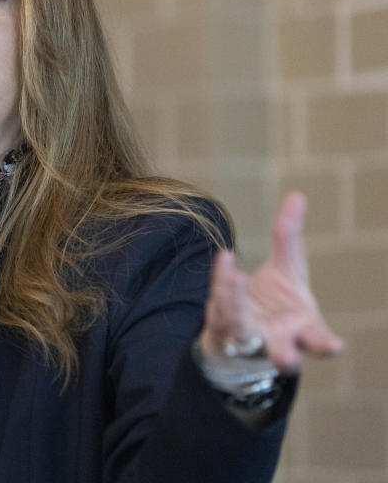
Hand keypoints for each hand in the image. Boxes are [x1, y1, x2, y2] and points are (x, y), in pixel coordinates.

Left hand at [199, 192, 344, 373]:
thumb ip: (290, 238)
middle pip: (283, 354)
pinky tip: (227, 259)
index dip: (326, 345)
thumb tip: (297, 194)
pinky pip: (219, 311)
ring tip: (237, 278)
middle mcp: (277, 341)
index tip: (335, 346)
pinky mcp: (222, 333)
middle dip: (286, 358)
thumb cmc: (274, 301)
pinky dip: (221, 285)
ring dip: (238, 310)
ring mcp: (246, 340)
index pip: (318, 341)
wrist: (240, 326)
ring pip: (242, 331)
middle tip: (288, 359)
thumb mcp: (287, 270)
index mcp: (303, 330)